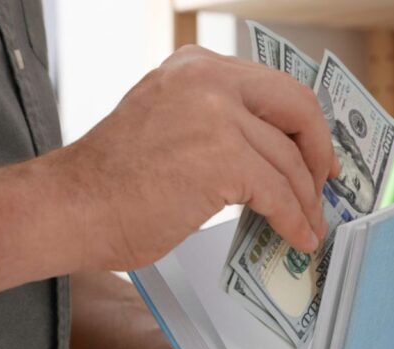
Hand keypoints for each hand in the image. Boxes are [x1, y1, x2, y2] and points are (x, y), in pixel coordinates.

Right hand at [50, 45, 337, 271]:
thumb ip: (215, 124)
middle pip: (297, 108)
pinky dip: (294, 219)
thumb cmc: (109, 182)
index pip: (273, 87)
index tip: (316, 153)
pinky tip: (296, 236)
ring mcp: (217, 115)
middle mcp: (208, 79)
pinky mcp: (223, 158)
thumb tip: (264, 155)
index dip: (305, 125)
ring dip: (306, 201)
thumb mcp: (168, 124)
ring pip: (289, 161)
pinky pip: (278, 193)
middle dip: (319, 153)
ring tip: (309, 226)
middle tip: (324, 186)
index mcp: (195, 67)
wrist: (69, 208)